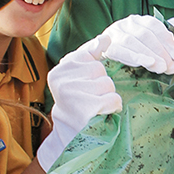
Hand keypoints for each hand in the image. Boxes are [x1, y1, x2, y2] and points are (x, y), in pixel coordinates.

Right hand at [37, 45, 121, 170]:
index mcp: (60, 69)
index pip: (90, 57)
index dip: (93, 73)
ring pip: (109, 85)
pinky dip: (112, 108)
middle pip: (101, 71)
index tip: (84, 87)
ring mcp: (73, 94)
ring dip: (107, 98)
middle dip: (102, 86)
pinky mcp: (86, 109)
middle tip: (89, 100)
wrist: (70, 136)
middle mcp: (63, 80)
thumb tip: (106, 37)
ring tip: (94, 107)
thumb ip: (90, 55)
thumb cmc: (78, 102)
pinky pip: (113, 100)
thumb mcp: (79, 76)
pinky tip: (100, 114)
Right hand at [94, 14, 173, 74]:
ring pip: (132, 42)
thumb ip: (167, 34)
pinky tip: (144, 63)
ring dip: (149, 55)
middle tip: (171, 67)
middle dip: (160, 51)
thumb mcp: (152, 43)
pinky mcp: (105, 47)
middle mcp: (125, 24)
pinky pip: (118, 51)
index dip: (168, 40)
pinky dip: (133, 57)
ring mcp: (113, 34)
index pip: (155, 25)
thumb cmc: (134, 53)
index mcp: (139, 20)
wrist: (106, 62)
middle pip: (145, 35)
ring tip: (161, 68)